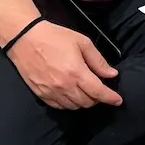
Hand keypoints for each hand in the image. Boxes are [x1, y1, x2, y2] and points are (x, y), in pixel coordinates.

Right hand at [7, 20, 121, 108]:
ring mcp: (51, 93)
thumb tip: (112, 75)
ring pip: (73, 107)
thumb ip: (98, 61)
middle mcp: (64, 86)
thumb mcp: (82, 42)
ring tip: (88, 91)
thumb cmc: (56, 37)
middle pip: (86, 102)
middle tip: (101, 90)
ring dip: (84, 102)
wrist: (26, 39)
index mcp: (76, 72)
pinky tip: (72, 94)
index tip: (118, 100)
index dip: (110, 98)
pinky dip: (70, 104)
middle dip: (97, 99)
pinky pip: (59, 106)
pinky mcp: (41, 95)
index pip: (98, 92)